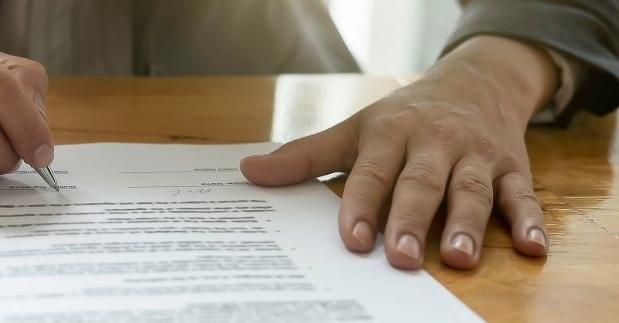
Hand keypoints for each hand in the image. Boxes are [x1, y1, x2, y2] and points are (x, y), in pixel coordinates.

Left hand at [240, 36, 557, 269]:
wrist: (474, 80)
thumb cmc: (404, 115)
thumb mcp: (354, 128)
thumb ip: (305, 155)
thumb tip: (248, 172)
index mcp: (390, 134)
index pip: (372, 173)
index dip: (360, 207)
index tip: (350, 240)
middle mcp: (434, 143)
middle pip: (422, 185)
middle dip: (410, 221)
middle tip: (398, 258)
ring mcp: (475, 155)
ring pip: (473, 191)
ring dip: (468, 225)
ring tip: (458, 258)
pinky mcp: (512, 166)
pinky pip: (523, 194)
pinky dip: (530, 220)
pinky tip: (532, 248)